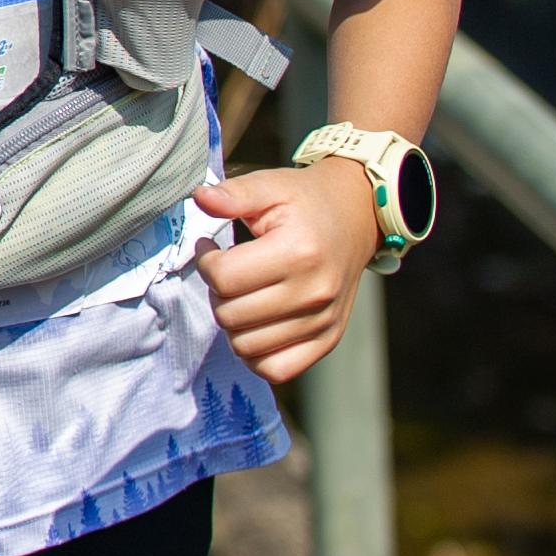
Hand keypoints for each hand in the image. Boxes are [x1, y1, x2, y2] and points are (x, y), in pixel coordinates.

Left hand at [192, 159, 382, 383]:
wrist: (357, 217)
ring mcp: (323, 321)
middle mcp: (315, 293)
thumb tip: (199, 199)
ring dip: (231, 323)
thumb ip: (233, 194)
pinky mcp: (328, 340)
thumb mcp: (270, 186)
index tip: (210, 247)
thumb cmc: (306, 201)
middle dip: (215, 292)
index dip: (205, 262)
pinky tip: (253, 324)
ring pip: (245, 347)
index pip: (224, 278)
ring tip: (240, 295)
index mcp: (298, 252)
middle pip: (230, 316)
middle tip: (225, 272)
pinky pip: (276, 369)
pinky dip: (254, 354)